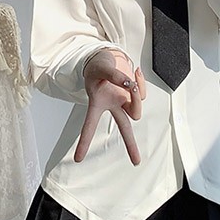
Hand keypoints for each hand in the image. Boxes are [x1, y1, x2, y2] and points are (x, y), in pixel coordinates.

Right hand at [75, 49, 146, 165]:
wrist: (107, 57)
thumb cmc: (98, 66)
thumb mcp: (101, 68)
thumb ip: (114, 76)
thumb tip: (130, 85)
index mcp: (97, 104)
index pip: (89, 125)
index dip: (84, 141)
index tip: (78, 158)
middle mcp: (112, 106)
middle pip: (124, 128)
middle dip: (130, 144)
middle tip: (136, 162)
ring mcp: (124, 101)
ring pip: (136, 110)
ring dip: (137, 97)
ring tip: (132, 81)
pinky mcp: (134, 95)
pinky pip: (142, 93)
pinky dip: (141, 83)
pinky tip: (136, 72)